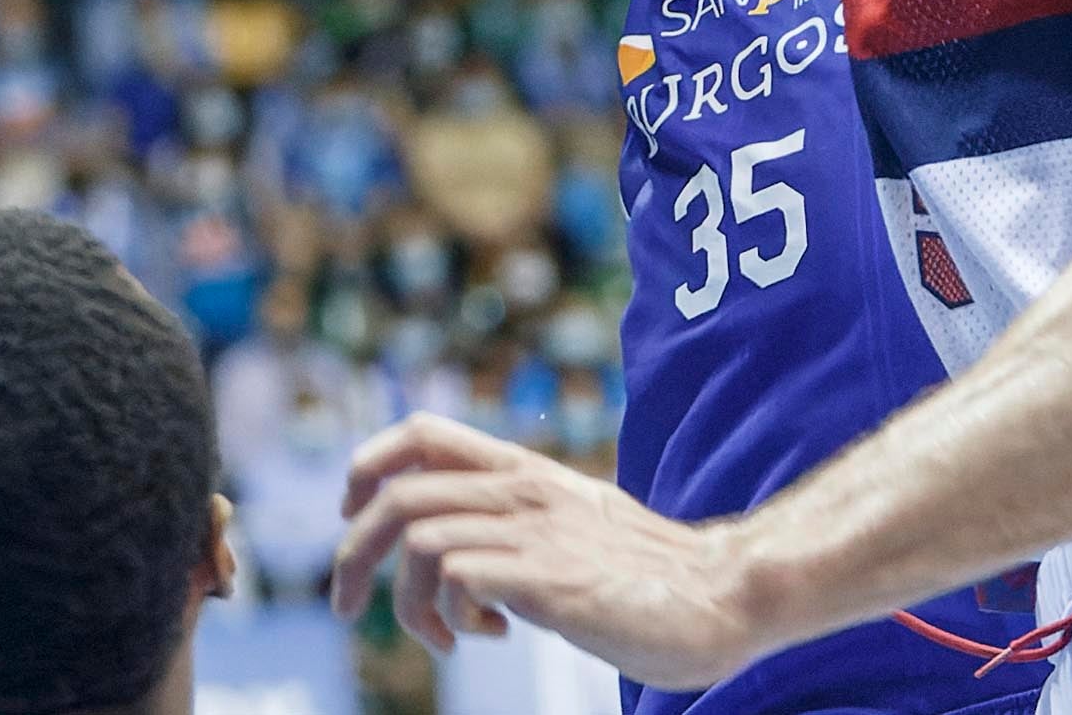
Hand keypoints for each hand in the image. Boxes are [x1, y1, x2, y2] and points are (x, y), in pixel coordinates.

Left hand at [332, 417, 761, 687]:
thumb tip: (464, 553)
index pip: (421, 435)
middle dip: (350, 552)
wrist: (724, 595)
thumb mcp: (573, 524)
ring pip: (415, 537)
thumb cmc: (651, 573)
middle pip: (395, 494)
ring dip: (403, 600)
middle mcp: (521, 492)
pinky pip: (454, 577)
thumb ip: (522, 522)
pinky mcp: (545, 582)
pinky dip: (447, 616)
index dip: (367, 468)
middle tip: (347, 605)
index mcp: (525, 472)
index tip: (351, 517)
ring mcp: (532, 534)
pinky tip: (487, 637)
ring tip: (442, 637)